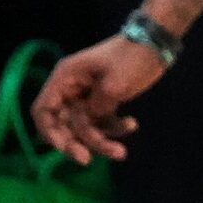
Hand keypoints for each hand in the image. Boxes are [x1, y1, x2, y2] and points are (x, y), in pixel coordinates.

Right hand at [33, 32, 166, 164]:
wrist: (159, 43)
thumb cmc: (133, 56)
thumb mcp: (113, 84)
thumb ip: (95, 109)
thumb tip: (86, 124)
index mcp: (66, 78)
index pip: (43, 110)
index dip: (49, 132)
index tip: (66, 147)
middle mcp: (72, 89)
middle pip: (64, 125)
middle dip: (77, 143)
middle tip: (88, 159)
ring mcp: (88, 96)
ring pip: (85, 128)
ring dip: (101, 141)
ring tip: (121, 152)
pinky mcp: (105, 101)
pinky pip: (103, 123)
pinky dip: (114, 129)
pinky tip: (131, 125)